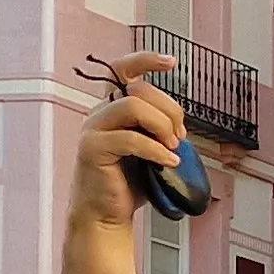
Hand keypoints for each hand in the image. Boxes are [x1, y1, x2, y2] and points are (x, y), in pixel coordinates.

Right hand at [67, 50, 188, 230]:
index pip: (123, 69)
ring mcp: (93, 129)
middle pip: (139, 89)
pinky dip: (156, 150)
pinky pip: (130, 138)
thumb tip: (179, 122)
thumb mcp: (152, 149)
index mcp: (114, 108)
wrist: (108, 214)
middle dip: (170, 110)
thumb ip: (159, 128)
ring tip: (173, 148)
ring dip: (162, 126)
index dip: (145, 59)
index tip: (171, 62)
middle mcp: (100, 112)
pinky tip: (169, 163)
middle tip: (180, 137)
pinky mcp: (93, 149)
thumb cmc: (130, 183)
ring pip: (132, 105)